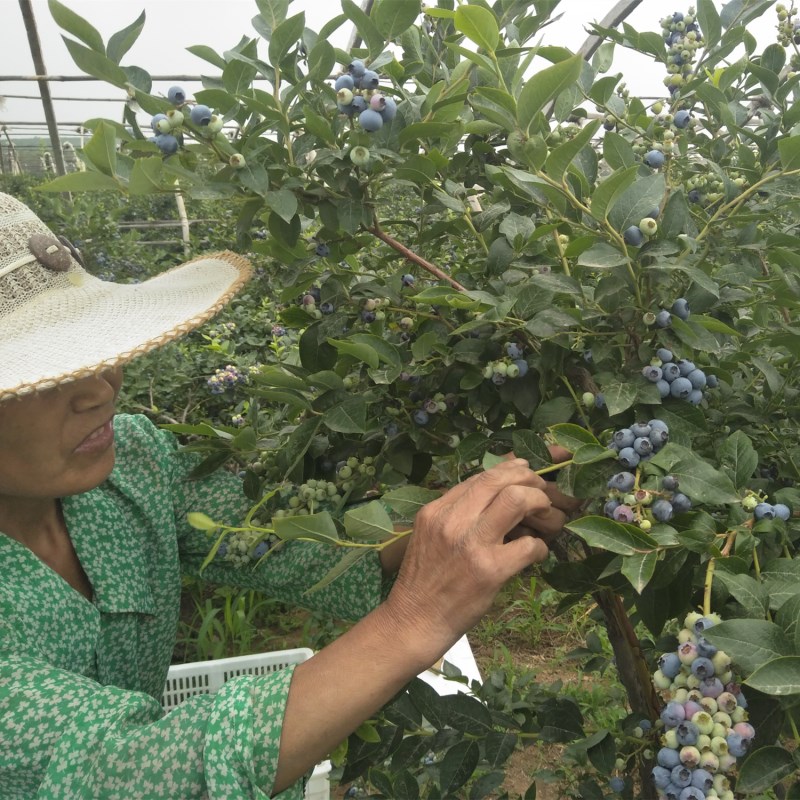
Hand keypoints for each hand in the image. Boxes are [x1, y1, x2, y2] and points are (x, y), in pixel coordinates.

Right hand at [383, 458, 558, 658]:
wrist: (414, 621)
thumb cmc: (424, 581)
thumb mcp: (430, 536)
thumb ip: (455, 515)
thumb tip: (492, 496)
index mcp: (436, 511)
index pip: (479, 477)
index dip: (508, 470)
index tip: (524, 472)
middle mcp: (451, 521)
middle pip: (498, 480)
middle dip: (528, 479)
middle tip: (540, 491)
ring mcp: (471, 545)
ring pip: (516, 500)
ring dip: (538, 502)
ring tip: (544, 513)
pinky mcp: (490, 571)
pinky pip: (529, 545)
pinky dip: (540, 546)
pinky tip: (537, 553)